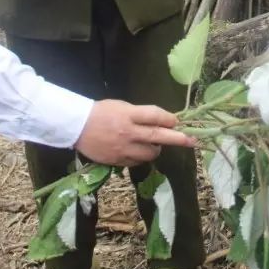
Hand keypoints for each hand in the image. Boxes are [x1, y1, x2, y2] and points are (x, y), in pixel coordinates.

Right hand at [74, 99, 198, 165]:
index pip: (155, 116)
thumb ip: (140, 114)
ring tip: (156, 144)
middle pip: (158, 136)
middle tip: (192, 141)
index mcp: (128, 115)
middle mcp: (128, 132)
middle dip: (178, 139)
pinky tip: (139, 151)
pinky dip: (142, 157)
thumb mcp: (121, 106)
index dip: (169, 119)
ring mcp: (123, 149)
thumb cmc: (100, 112)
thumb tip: (160, 121)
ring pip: (150, 153)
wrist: (76, 126)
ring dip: (157, 149)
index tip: (177, 121)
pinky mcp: (117, 161)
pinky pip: (137, 162)